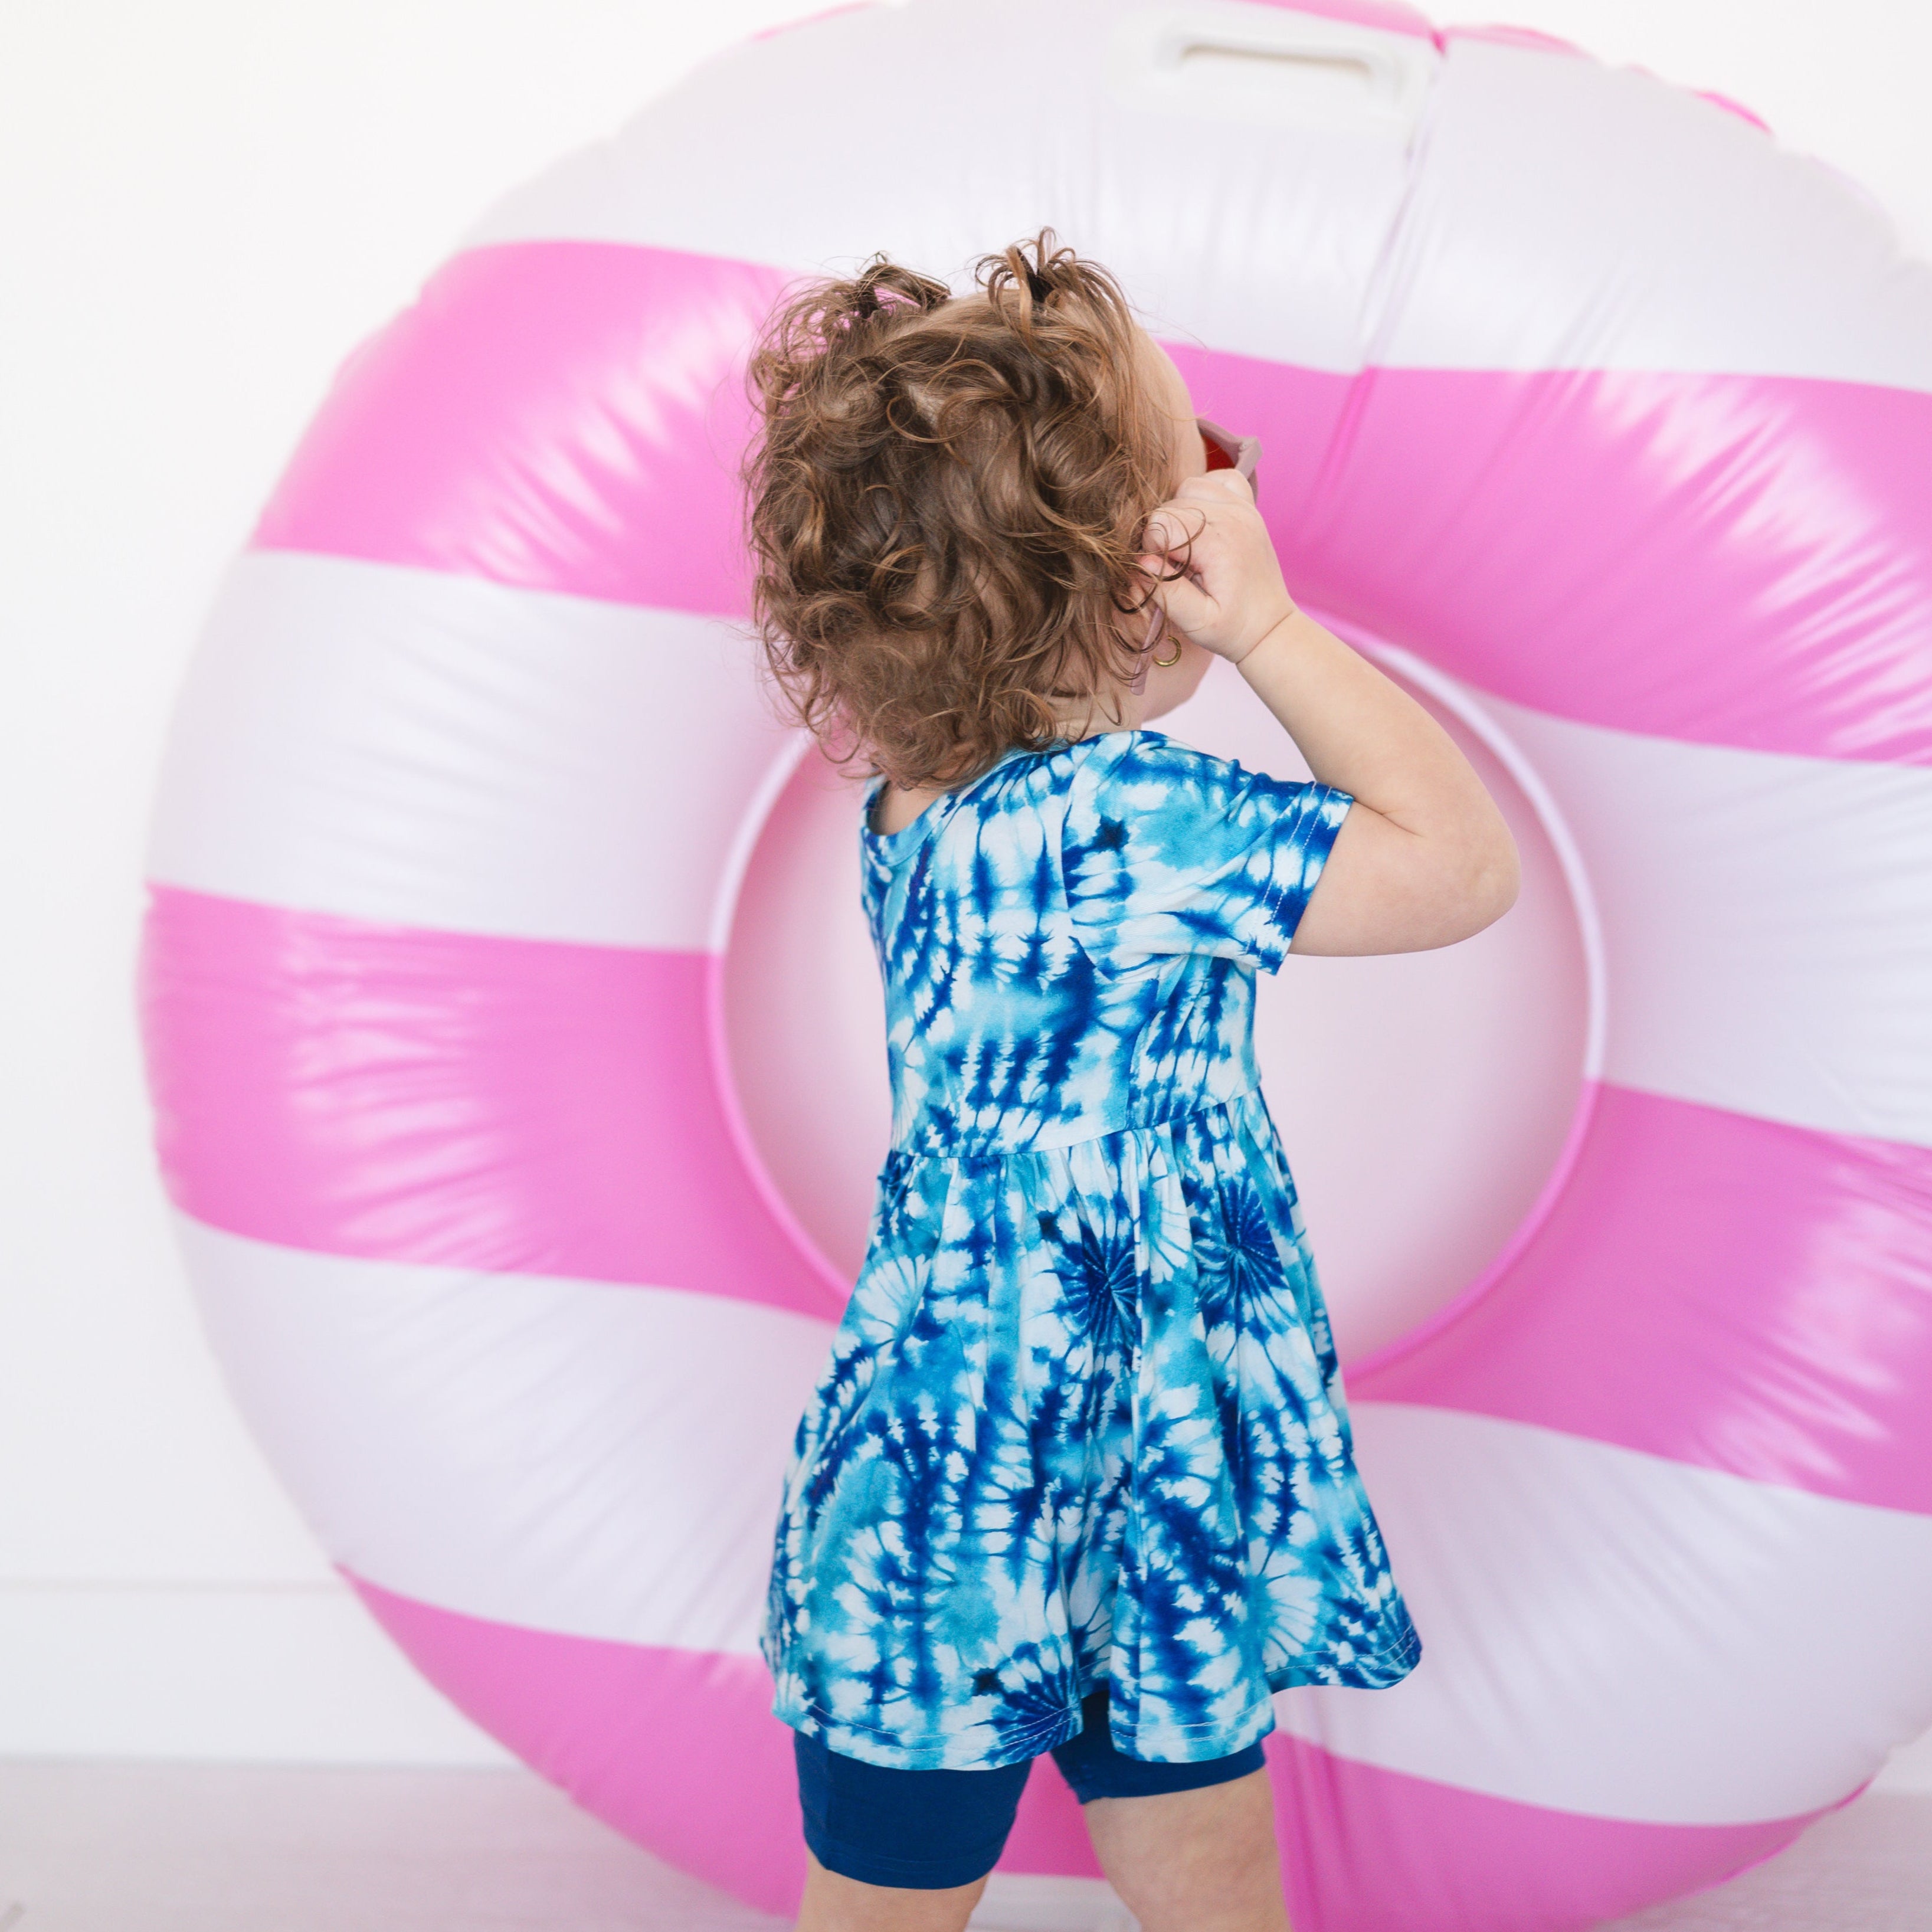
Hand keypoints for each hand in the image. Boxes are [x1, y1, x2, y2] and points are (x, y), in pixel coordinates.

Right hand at [1136, 471, 1297, 665]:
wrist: (1270, 627)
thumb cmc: (1233, 629)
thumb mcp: (1197, 623)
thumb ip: (1166, 592)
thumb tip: (1142, 563)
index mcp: (1219, 542)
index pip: (1159, 524)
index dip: (1152, 551)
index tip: (1167, 575)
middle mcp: (1232, 516)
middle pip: (1170, 506)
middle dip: (1164, 537)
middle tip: (1180, 568)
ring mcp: (1242, 507)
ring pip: (1188, 488)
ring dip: (1179, 515)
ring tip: (1189, 547)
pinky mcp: (1247, 507)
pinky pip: (1216, 480)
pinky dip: (1203, 495)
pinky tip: (1202, 523)